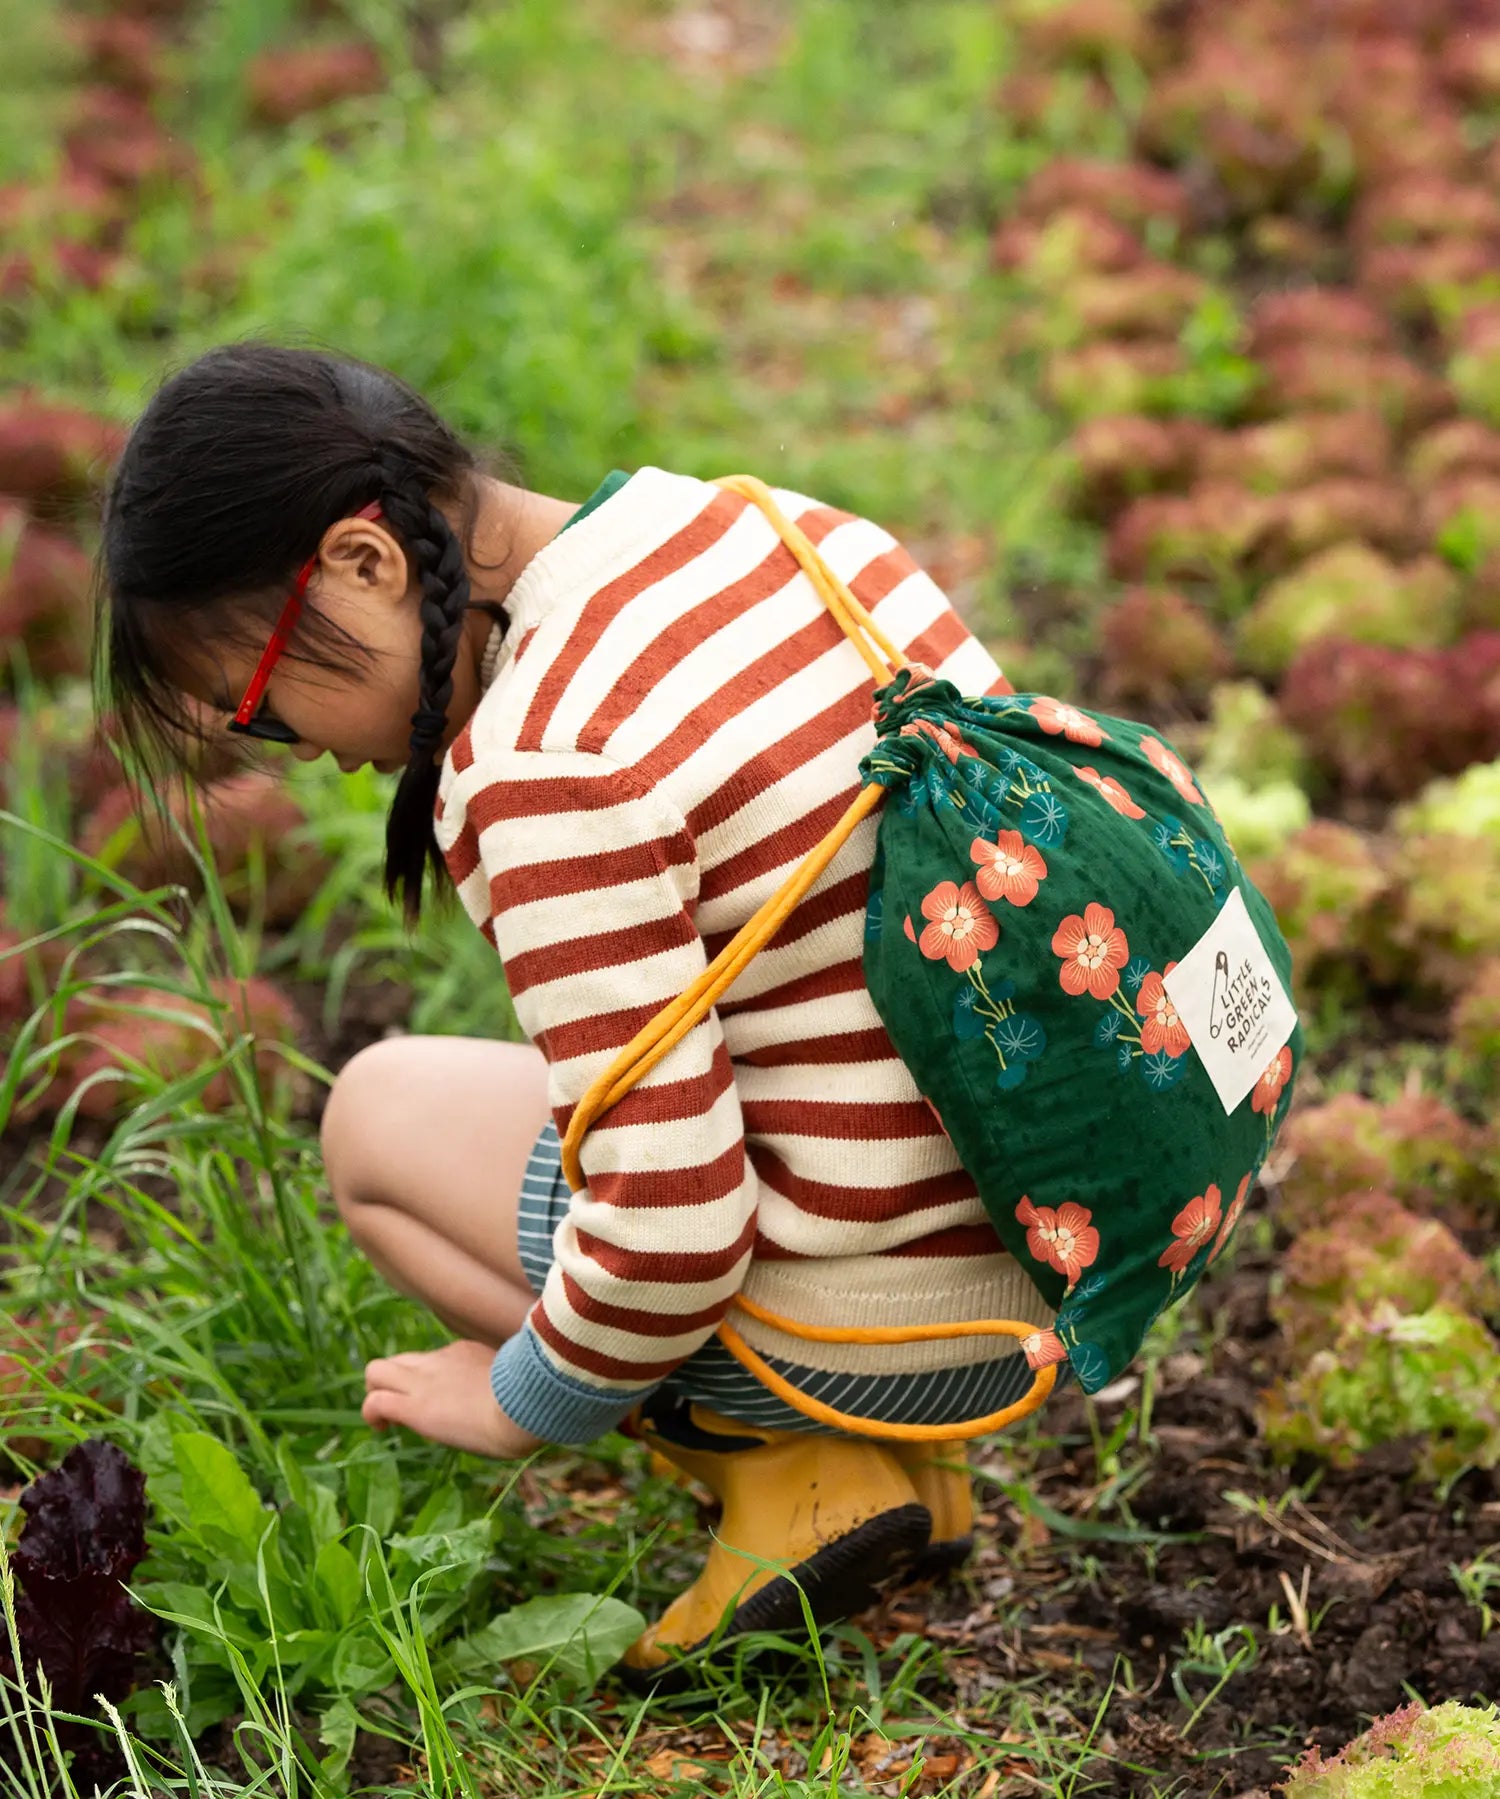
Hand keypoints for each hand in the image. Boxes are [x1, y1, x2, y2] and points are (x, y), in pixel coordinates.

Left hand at [362, 1339, 544, 1459]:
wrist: (525, 1406)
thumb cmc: (533, 1399)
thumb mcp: (518, 1382)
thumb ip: (506, 1383)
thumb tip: (520, 1394)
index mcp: (466, 1352)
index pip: (434, 1360)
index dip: (429, 1381)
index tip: (443, 1404)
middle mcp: (439, 1360)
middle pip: (399, 1359)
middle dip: (394, 1383)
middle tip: (403, 1410)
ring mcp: (424, 1382)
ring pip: (376, 1371)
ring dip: (375, 1393)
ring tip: (385, 1418)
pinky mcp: (414, 1407)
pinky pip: (375, 1401)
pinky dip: (371, 1413)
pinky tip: (381, 1428)